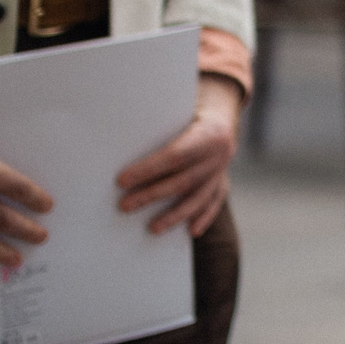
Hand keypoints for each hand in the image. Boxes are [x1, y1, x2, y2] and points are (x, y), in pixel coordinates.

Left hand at [115, 74, 241, 237]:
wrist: (222, 119)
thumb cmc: (189, 114)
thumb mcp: (177, 112)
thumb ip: (160, 123)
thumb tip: (123, 133)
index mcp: (208, 132)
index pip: (174, 155)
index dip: (148, 169)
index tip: (122, 180)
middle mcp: (219, 154)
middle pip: (182, 180)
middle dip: (151, 195)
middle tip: (124, 206)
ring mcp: (222, 170)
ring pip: (198, 197)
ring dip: (174, 214)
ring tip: (152, 228)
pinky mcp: (223, 181)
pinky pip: (215, 202)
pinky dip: (204, 217)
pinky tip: (191, 232)